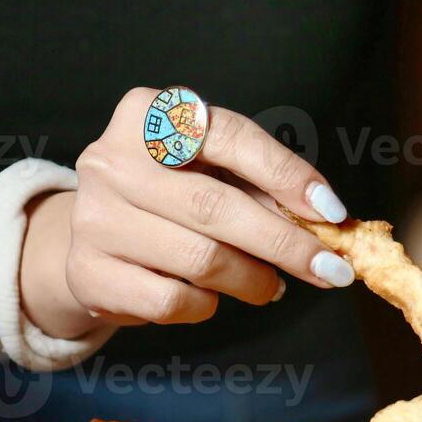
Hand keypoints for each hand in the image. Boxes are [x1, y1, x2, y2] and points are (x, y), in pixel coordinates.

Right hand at [20, 87, 355, 337]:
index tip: (332, 213)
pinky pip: (171, 301)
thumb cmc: (167, 196)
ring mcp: (95, 218)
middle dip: (285, 244)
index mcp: (147, 115)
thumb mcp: (208, 172)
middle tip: (330, 270)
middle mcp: (112, 160)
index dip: (287, 175)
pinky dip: (206, 305)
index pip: (231, 138)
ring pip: (199, 259)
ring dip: (252, 280)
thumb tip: (326, 223)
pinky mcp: (89, 273)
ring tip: (271, 286)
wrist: (88, 235)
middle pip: (216, 207)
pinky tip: (211, 298)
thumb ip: (260, 187)